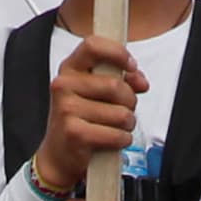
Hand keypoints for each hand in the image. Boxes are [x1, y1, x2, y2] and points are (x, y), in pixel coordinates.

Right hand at [31, 35, 144, 193]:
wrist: (59, 155)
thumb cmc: (82, 119)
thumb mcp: (97, 93)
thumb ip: (121, 79)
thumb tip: (140, 81)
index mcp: (70, 68)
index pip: (93, 45)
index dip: (118, 53)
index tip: (131, 66)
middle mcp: (63, 85)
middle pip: (116, 85)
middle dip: (129, 100)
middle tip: (124, 109)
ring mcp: (66, 109)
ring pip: (121, 113)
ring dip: (127, 124)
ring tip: (116, 127)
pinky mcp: (74, 133)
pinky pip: (117, 134)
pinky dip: (122, 140)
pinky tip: (112, 140)